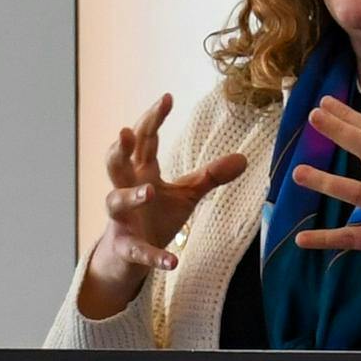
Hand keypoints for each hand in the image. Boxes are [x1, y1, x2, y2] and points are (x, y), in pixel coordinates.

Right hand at [80, 93, 248, 318]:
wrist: (128, 258)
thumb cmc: (155, 216)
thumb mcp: (186, 194)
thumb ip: (211, 176)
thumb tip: (244, 158)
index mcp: (141, 172)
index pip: (144, 140)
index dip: (153, 119)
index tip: (167, 97)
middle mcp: (126, 190)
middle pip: (116, 164)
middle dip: (118, 149)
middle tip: (125, 131)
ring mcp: (123, 219)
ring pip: (117, 202)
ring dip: (131, 196)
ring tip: (150, 191)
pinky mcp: (128, 248)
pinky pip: (139, 251)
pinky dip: (154, 256)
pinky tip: (172, 262)